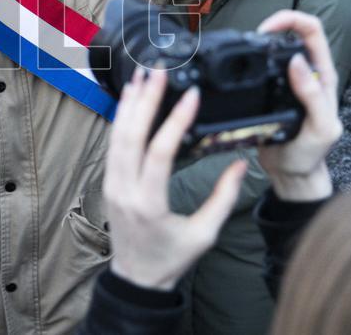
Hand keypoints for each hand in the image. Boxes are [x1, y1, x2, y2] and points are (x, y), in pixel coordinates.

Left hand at [104, 68, 246, 290]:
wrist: (136, 279)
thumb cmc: (170, 259)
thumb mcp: (204, 235)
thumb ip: (223, 198)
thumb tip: (241, 163)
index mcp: (149, 204)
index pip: (160, 153)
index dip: (175, 121)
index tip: (191, 95)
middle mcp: (124, 190)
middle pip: (131, 136)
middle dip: (145, 100)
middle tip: (158, 71)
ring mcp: (112, 185)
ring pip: (116, 136)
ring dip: (129, 104)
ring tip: (141, 76)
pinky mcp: (109, 182)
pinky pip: (112, 144)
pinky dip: (121, 118)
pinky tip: (129, 99)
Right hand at [255, 11, 341, 200]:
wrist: (292, 174)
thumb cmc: (312, 154)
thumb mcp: (320, 127)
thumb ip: (313, 96)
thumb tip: (295, 61)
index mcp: (323, 76)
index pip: (313, 32)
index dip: (291, 21)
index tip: (266, 30)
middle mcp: (307, 73)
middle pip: (293, 32)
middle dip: (274, 25)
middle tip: (253, 37)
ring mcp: (289, 81)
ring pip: (276, 47)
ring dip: (261, 42)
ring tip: (246, 49)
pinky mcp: (271, 91)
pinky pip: (262, 67)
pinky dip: (252, 60)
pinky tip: (243, 67)